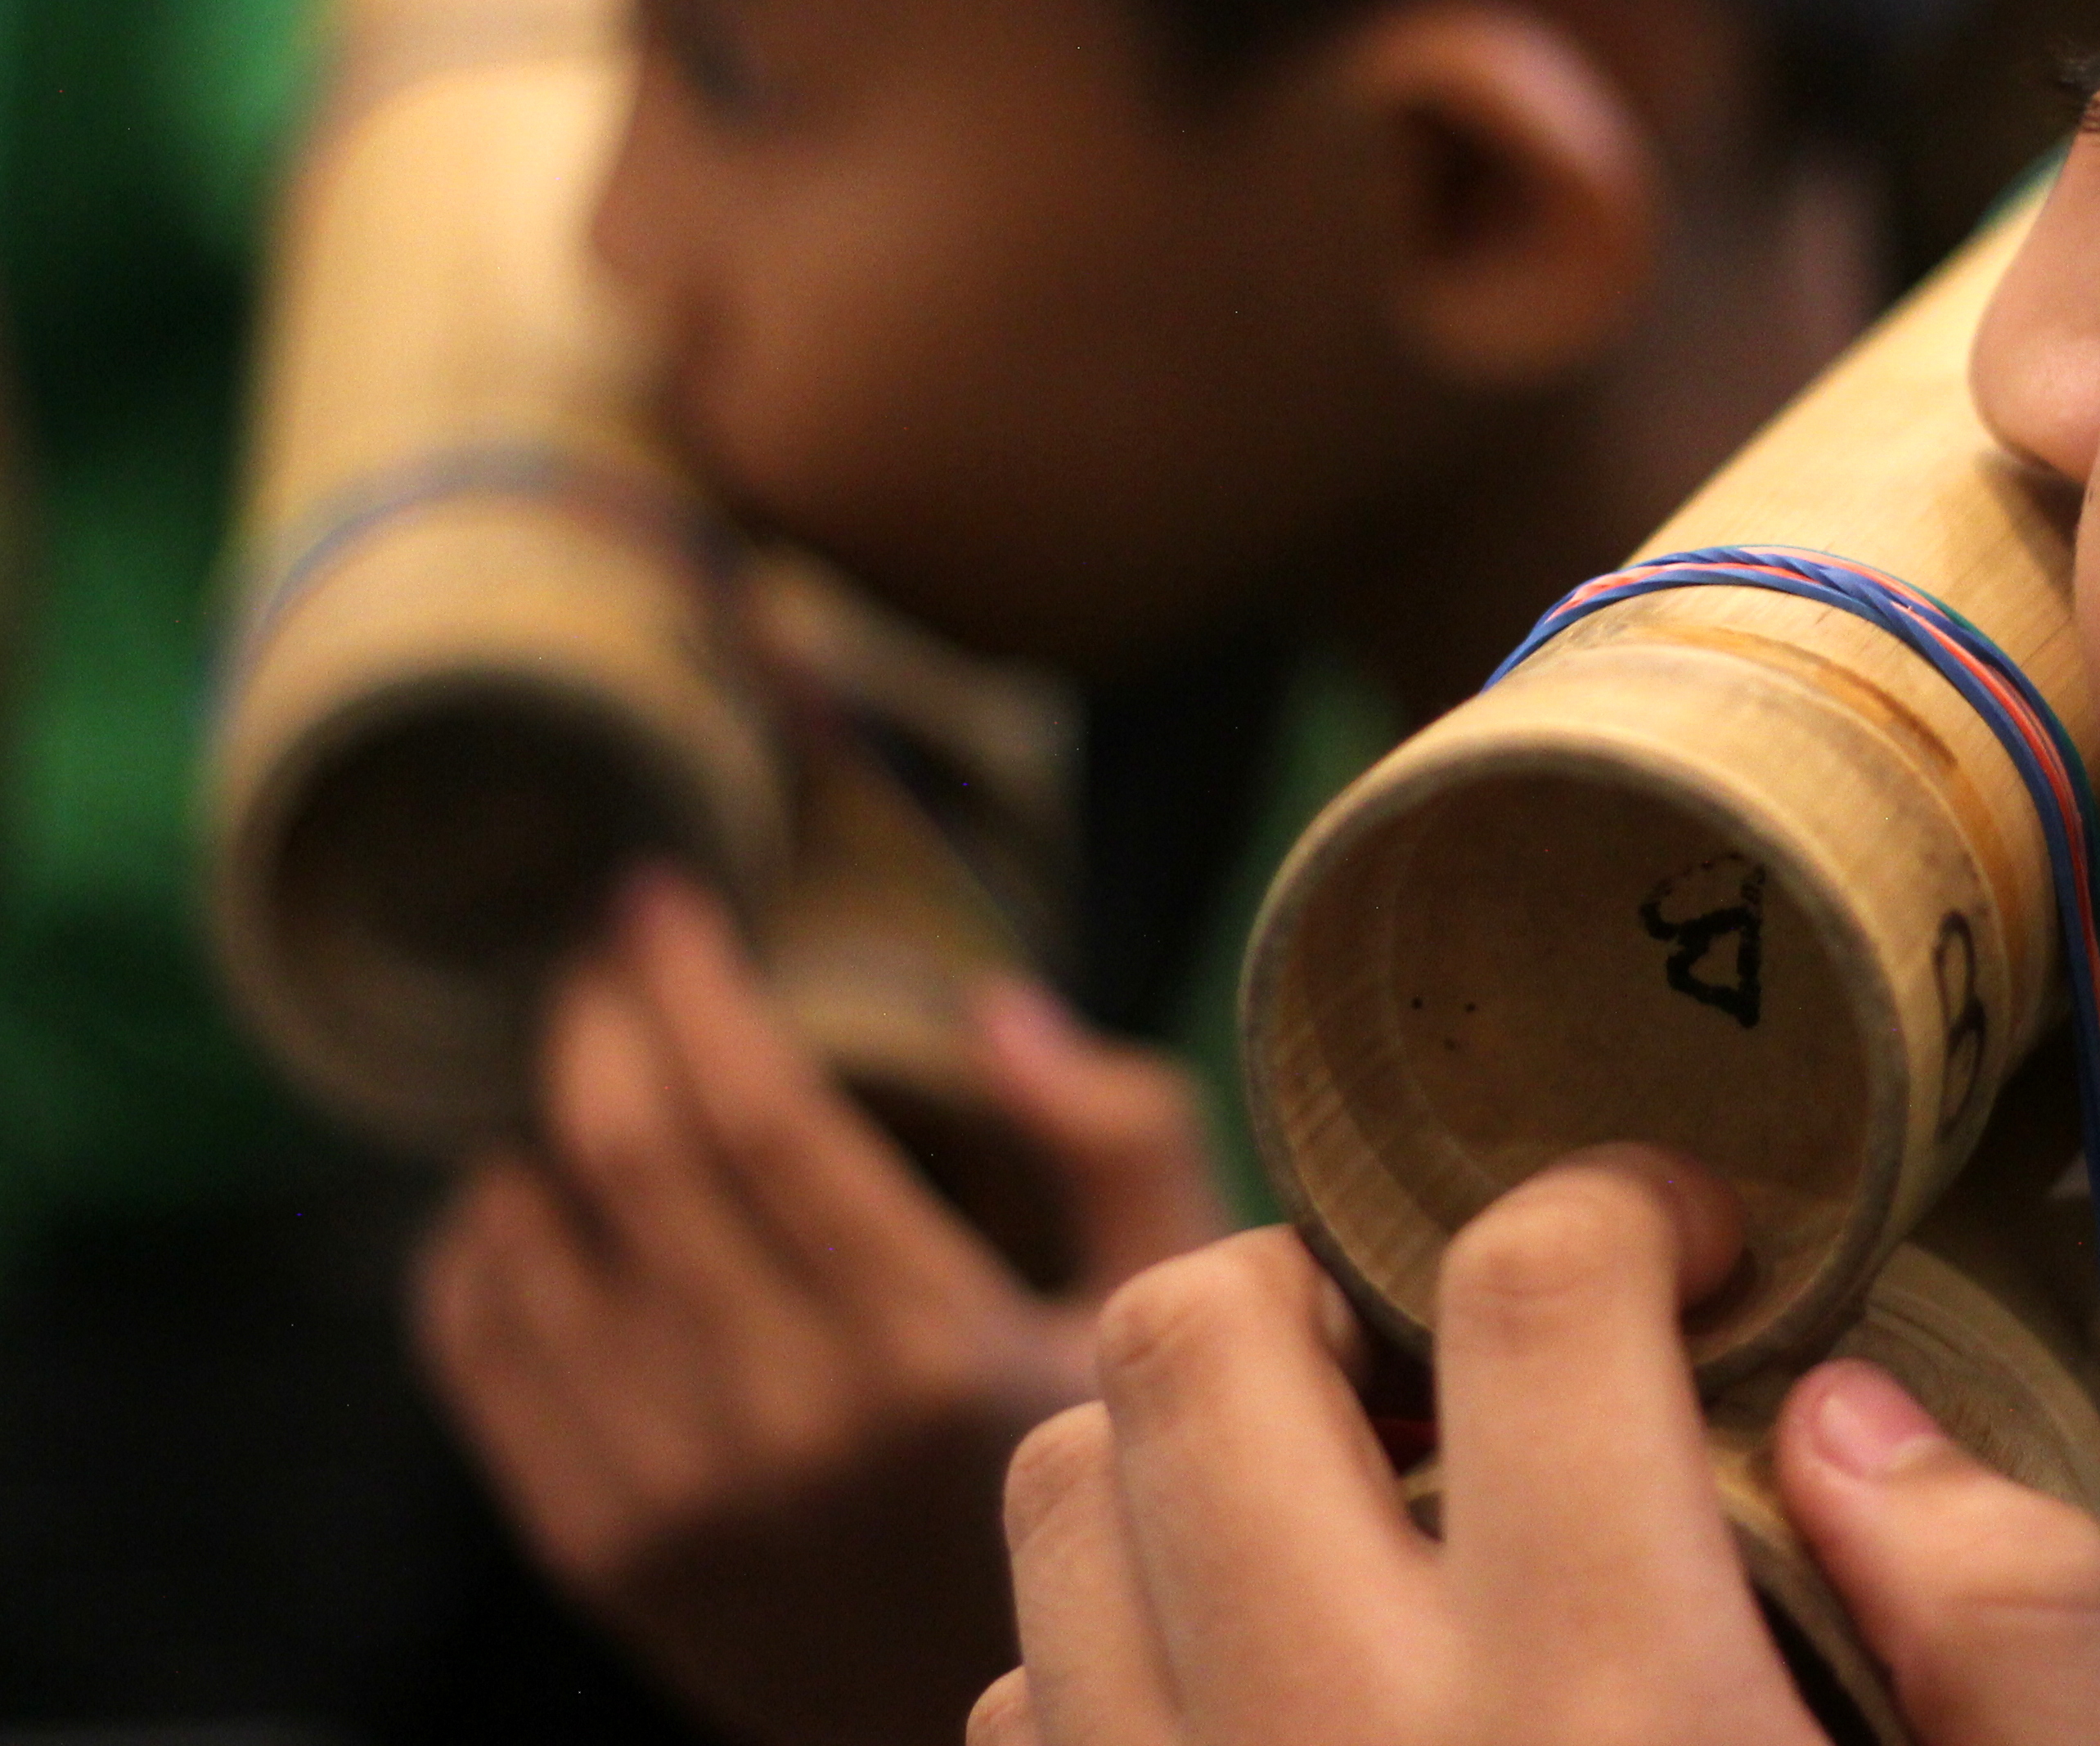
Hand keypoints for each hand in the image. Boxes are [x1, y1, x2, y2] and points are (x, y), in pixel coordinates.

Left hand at [416, 867, 1232, 1745]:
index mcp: (931, 1347)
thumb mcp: (1166, 1308)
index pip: (760, 1117)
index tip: (661, 898)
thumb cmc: (1098, 1483)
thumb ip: (1119, 1139)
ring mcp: (676, 1498)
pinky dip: (472, 1255)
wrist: (1010, 1728)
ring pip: (531, 1252)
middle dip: (597, 1025)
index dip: (691, 987)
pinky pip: (481, 1361)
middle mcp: (787, 1424)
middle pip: (628, 1161)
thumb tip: (990, 1008)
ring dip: (531, 1131)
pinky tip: (518, 1202)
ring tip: (574, 1075)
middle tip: (605, 958)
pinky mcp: (602, 1555)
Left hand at [979, 1153, 2099, 1745]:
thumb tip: (1851, 1409)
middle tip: (1470, 1346)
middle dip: (1331, 1272)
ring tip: (1362, 1501)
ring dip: (1193, 1443)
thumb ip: (2021, 1618)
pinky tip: (1285, 1704)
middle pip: (1193, 1340)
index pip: (1533, 1290)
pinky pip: (1020, 1723)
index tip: (1693, 1254)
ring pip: (1055, 1502)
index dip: (1623, 1202)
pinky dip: (1119, 1651)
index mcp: (1618, 1721)